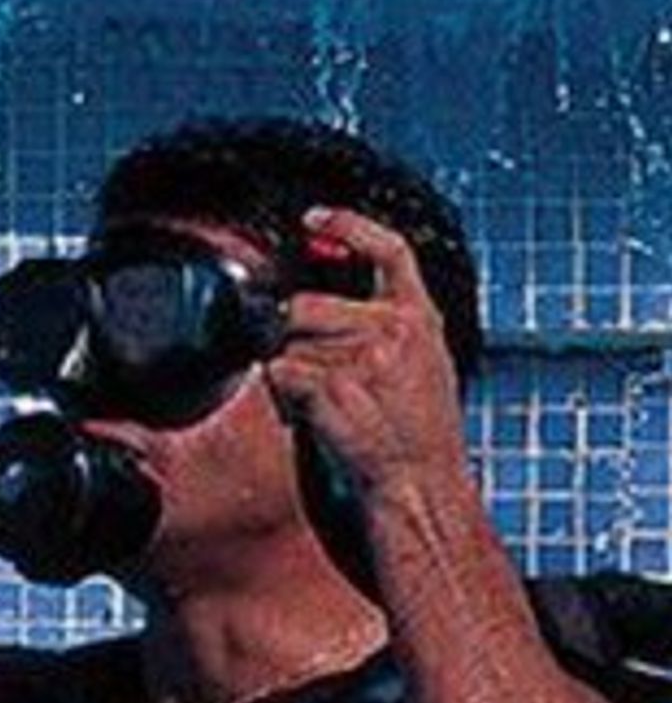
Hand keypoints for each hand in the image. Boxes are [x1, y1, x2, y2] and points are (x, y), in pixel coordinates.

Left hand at [262, 205, 469, 510]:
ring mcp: (366, 356)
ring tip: (326, 404)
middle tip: (316, 378)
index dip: (349, 226)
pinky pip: (279, 373)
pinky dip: (283, 397)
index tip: (315, 218)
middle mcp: (396, 329)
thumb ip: (385, 327)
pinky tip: (313, 418)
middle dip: (291, 339)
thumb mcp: (422, 366)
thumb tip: (325, 293)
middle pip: (304, 306)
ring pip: (287, 342)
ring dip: (289, 372)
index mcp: (419, 319)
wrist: (423, 485)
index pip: (390, 251)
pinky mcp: (336, 384)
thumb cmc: (416, 434)